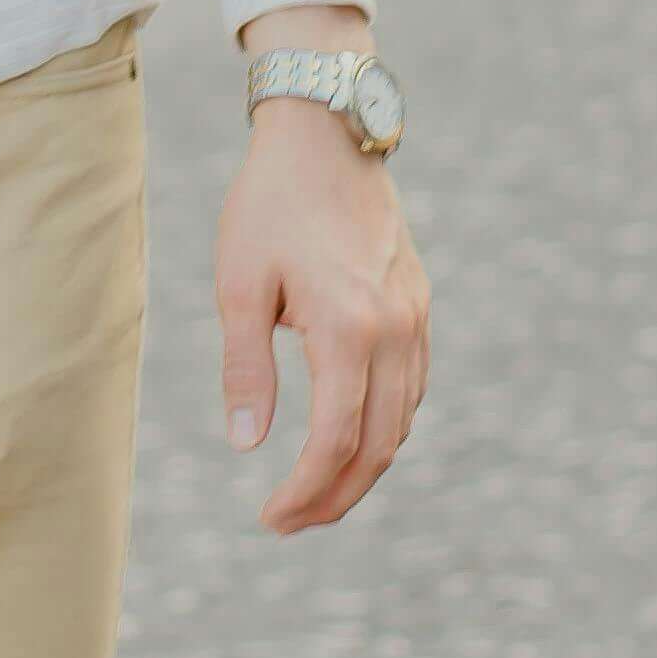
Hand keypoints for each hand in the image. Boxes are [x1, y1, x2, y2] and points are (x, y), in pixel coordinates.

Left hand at [215, 93, 428, 534]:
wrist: (326, 134)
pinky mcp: (418, 303)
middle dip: (335, 496)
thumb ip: (245, 369)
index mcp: (346, 328)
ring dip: (364, 468)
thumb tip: (246, 445)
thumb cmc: (269, 205)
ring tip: (315, 491)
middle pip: (378, 445)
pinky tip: (351, 437)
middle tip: (288, 522)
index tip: (272, 519)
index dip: (305, 491)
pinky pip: (413, 386)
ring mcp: (413, 316)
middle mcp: (393, 329)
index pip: (335, 439)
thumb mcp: (239, 284)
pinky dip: (386, 426)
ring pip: (403, 421)